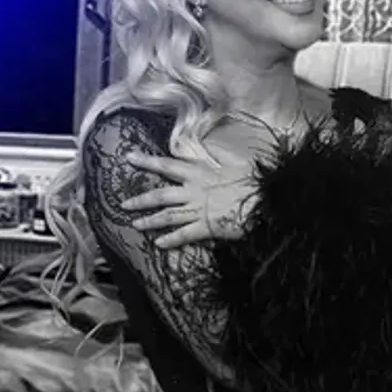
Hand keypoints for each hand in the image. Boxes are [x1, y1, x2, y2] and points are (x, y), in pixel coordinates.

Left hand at [119, 151, 257, 248]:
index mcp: (200, 172)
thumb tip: (210, 146)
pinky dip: (170, 240)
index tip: (128, 157)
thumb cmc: (255, 180)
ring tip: (135, 225)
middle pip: (160, 194)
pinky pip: (184, 235)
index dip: (146, 161)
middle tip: (123, 204)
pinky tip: (159, 244)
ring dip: (149, 220)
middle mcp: (194, 190)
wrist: (269, 200)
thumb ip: (218, 155)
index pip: (167, 164)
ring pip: (167, 216)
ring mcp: (198, 209)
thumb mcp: (236, 162)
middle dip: (140, 199)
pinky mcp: (207, 227)